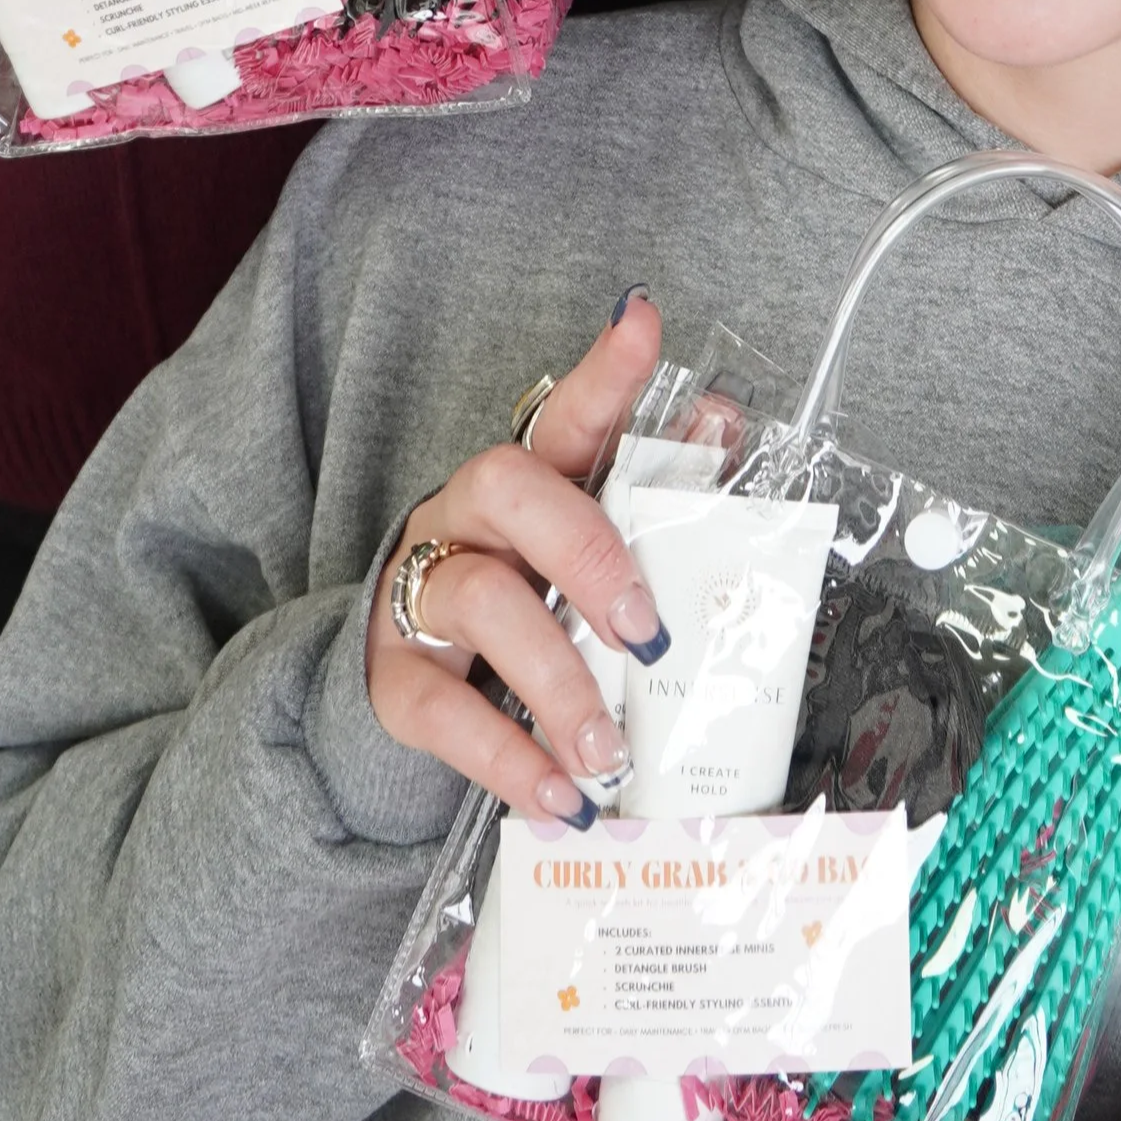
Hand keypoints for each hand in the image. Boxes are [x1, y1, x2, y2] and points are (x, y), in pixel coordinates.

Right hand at [366, 296, 669, 818]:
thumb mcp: (588, 555)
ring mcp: (424, 593)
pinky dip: (508, 761)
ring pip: (484, 605)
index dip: (605, 370)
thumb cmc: (529, 603)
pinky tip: (560, 799)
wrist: (415, 688)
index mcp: (532, 481)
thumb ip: (657, 498)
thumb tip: (723, 428)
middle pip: (514, 492)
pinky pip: (445, 712)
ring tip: (610, 751)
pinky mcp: (397, 679)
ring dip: (557, 682)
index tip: (642, 322)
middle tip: (649, 634)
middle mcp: (469, 518)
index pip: (569, 413)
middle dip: (588, 553)